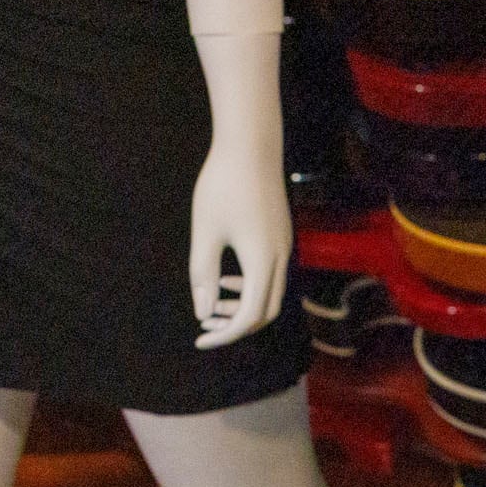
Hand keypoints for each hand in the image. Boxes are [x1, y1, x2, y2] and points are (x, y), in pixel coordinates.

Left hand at [186, 30, 288, 348]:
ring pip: (270, 295)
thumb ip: (204, 275)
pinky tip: (228, 277)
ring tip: (214, 302)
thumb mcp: (205, 232)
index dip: (225, 334)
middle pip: (266, 313)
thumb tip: (203, 311)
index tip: (200, 338)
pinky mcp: (282, 239)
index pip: (249, 317)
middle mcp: (280, 261)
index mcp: (261, 263)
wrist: (252, 148)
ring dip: (244, 306)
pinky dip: (251, 287)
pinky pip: (272, 277)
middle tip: (206, 325)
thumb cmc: (222, 186)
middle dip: (236, 325)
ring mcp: (284, 250)